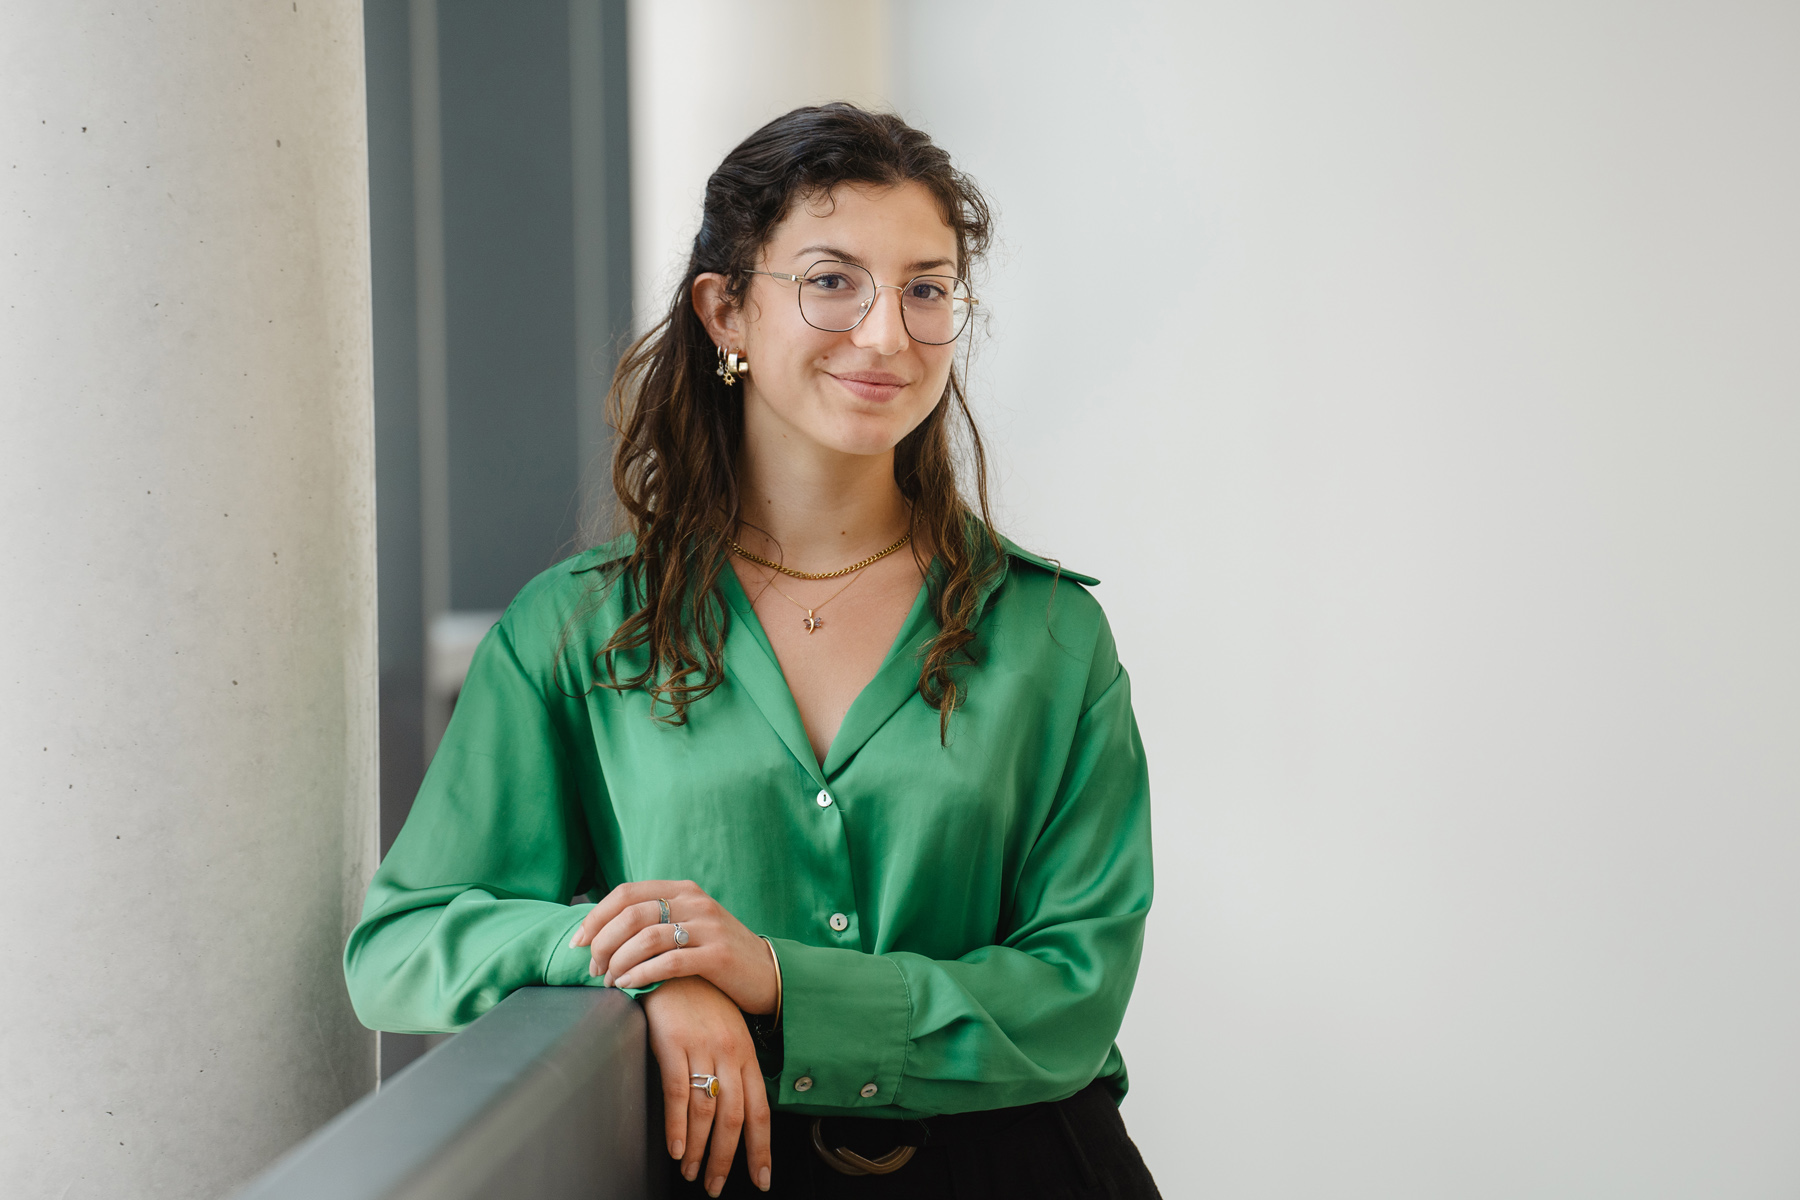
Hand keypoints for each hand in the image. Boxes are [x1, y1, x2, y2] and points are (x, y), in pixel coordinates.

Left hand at [570, 880, 777, 1015]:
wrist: (768, 973)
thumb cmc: (717, 953)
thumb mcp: (689, 924)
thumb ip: (655, 919)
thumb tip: (601, 929)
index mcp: (683, 890)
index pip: (626, 893)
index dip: (595, 917)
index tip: (577, 942)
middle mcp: (695, 902)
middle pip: (631, 914)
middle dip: (603, 943)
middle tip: (594, 968)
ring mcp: (709, 927)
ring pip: (647, 938)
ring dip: (619, 962)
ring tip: (609, 981)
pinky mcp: (718, 956)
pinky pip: (670, 962)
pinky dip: (642, 974)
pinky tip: (628, 986)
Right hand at [643, 976, 772, 1194]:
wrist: (674, 958)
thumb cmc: (700, 999)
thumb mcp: (727, 1030)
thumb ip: (733, 1067)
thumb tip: (734, 1111)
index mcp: (747, 1054)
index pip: (760, 1111)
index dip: (761, 1148)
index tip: (762, 1178)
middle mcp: (730, 1054)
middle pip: (735, 1119)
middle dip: (728, 1159)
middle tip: (717, 1186)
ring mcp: (702, 1048)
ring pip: (707, 1113)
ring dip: (700, 1150)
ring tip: (692, 1173)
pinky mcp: (673, 1044)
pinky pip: (677, 1094)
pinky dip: (677, 1127)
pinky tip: (676, 1149)